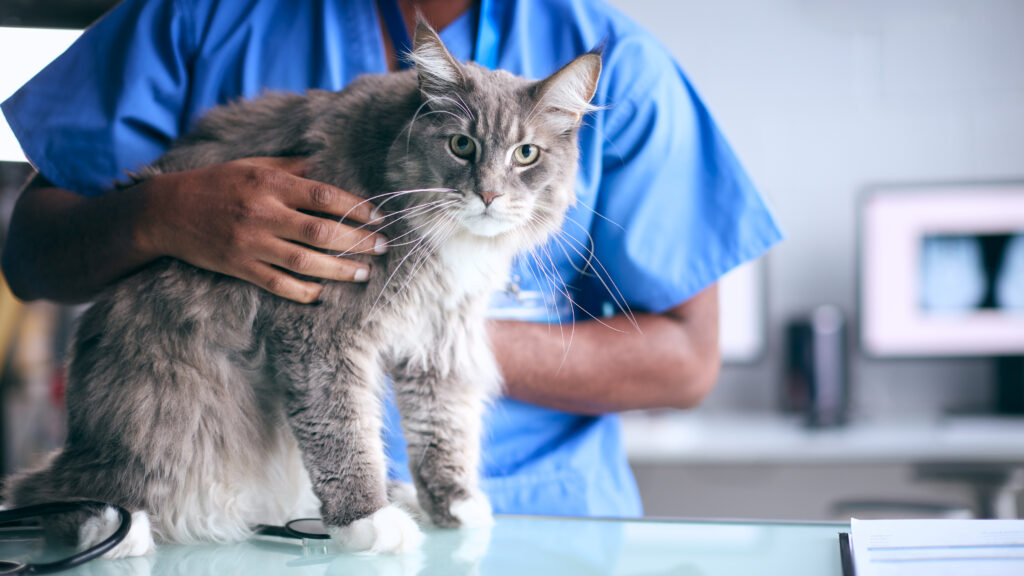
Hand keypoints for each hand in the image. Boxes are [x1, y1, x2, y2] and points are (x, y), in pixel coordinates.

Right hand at [136, 156, 386, 302]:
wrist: (165, 211)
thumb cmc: (214, 183)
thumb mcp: (251, 164)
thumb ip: (290, 166)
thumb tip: (325, 165)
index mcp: (269, 183)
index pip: (325, 196)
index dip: (357, 208)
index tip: (379, 217)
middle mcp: (263, 213)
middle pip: (322, 232)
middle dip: (359, 242)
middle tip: (383, 247)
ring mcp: (251, 243)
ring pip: (306, 262)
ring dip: (341, 269)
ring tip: (364, 272)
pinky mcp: (239, 267)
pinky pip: (278, 283)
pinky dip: (304, 290)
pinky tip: (324, 293)